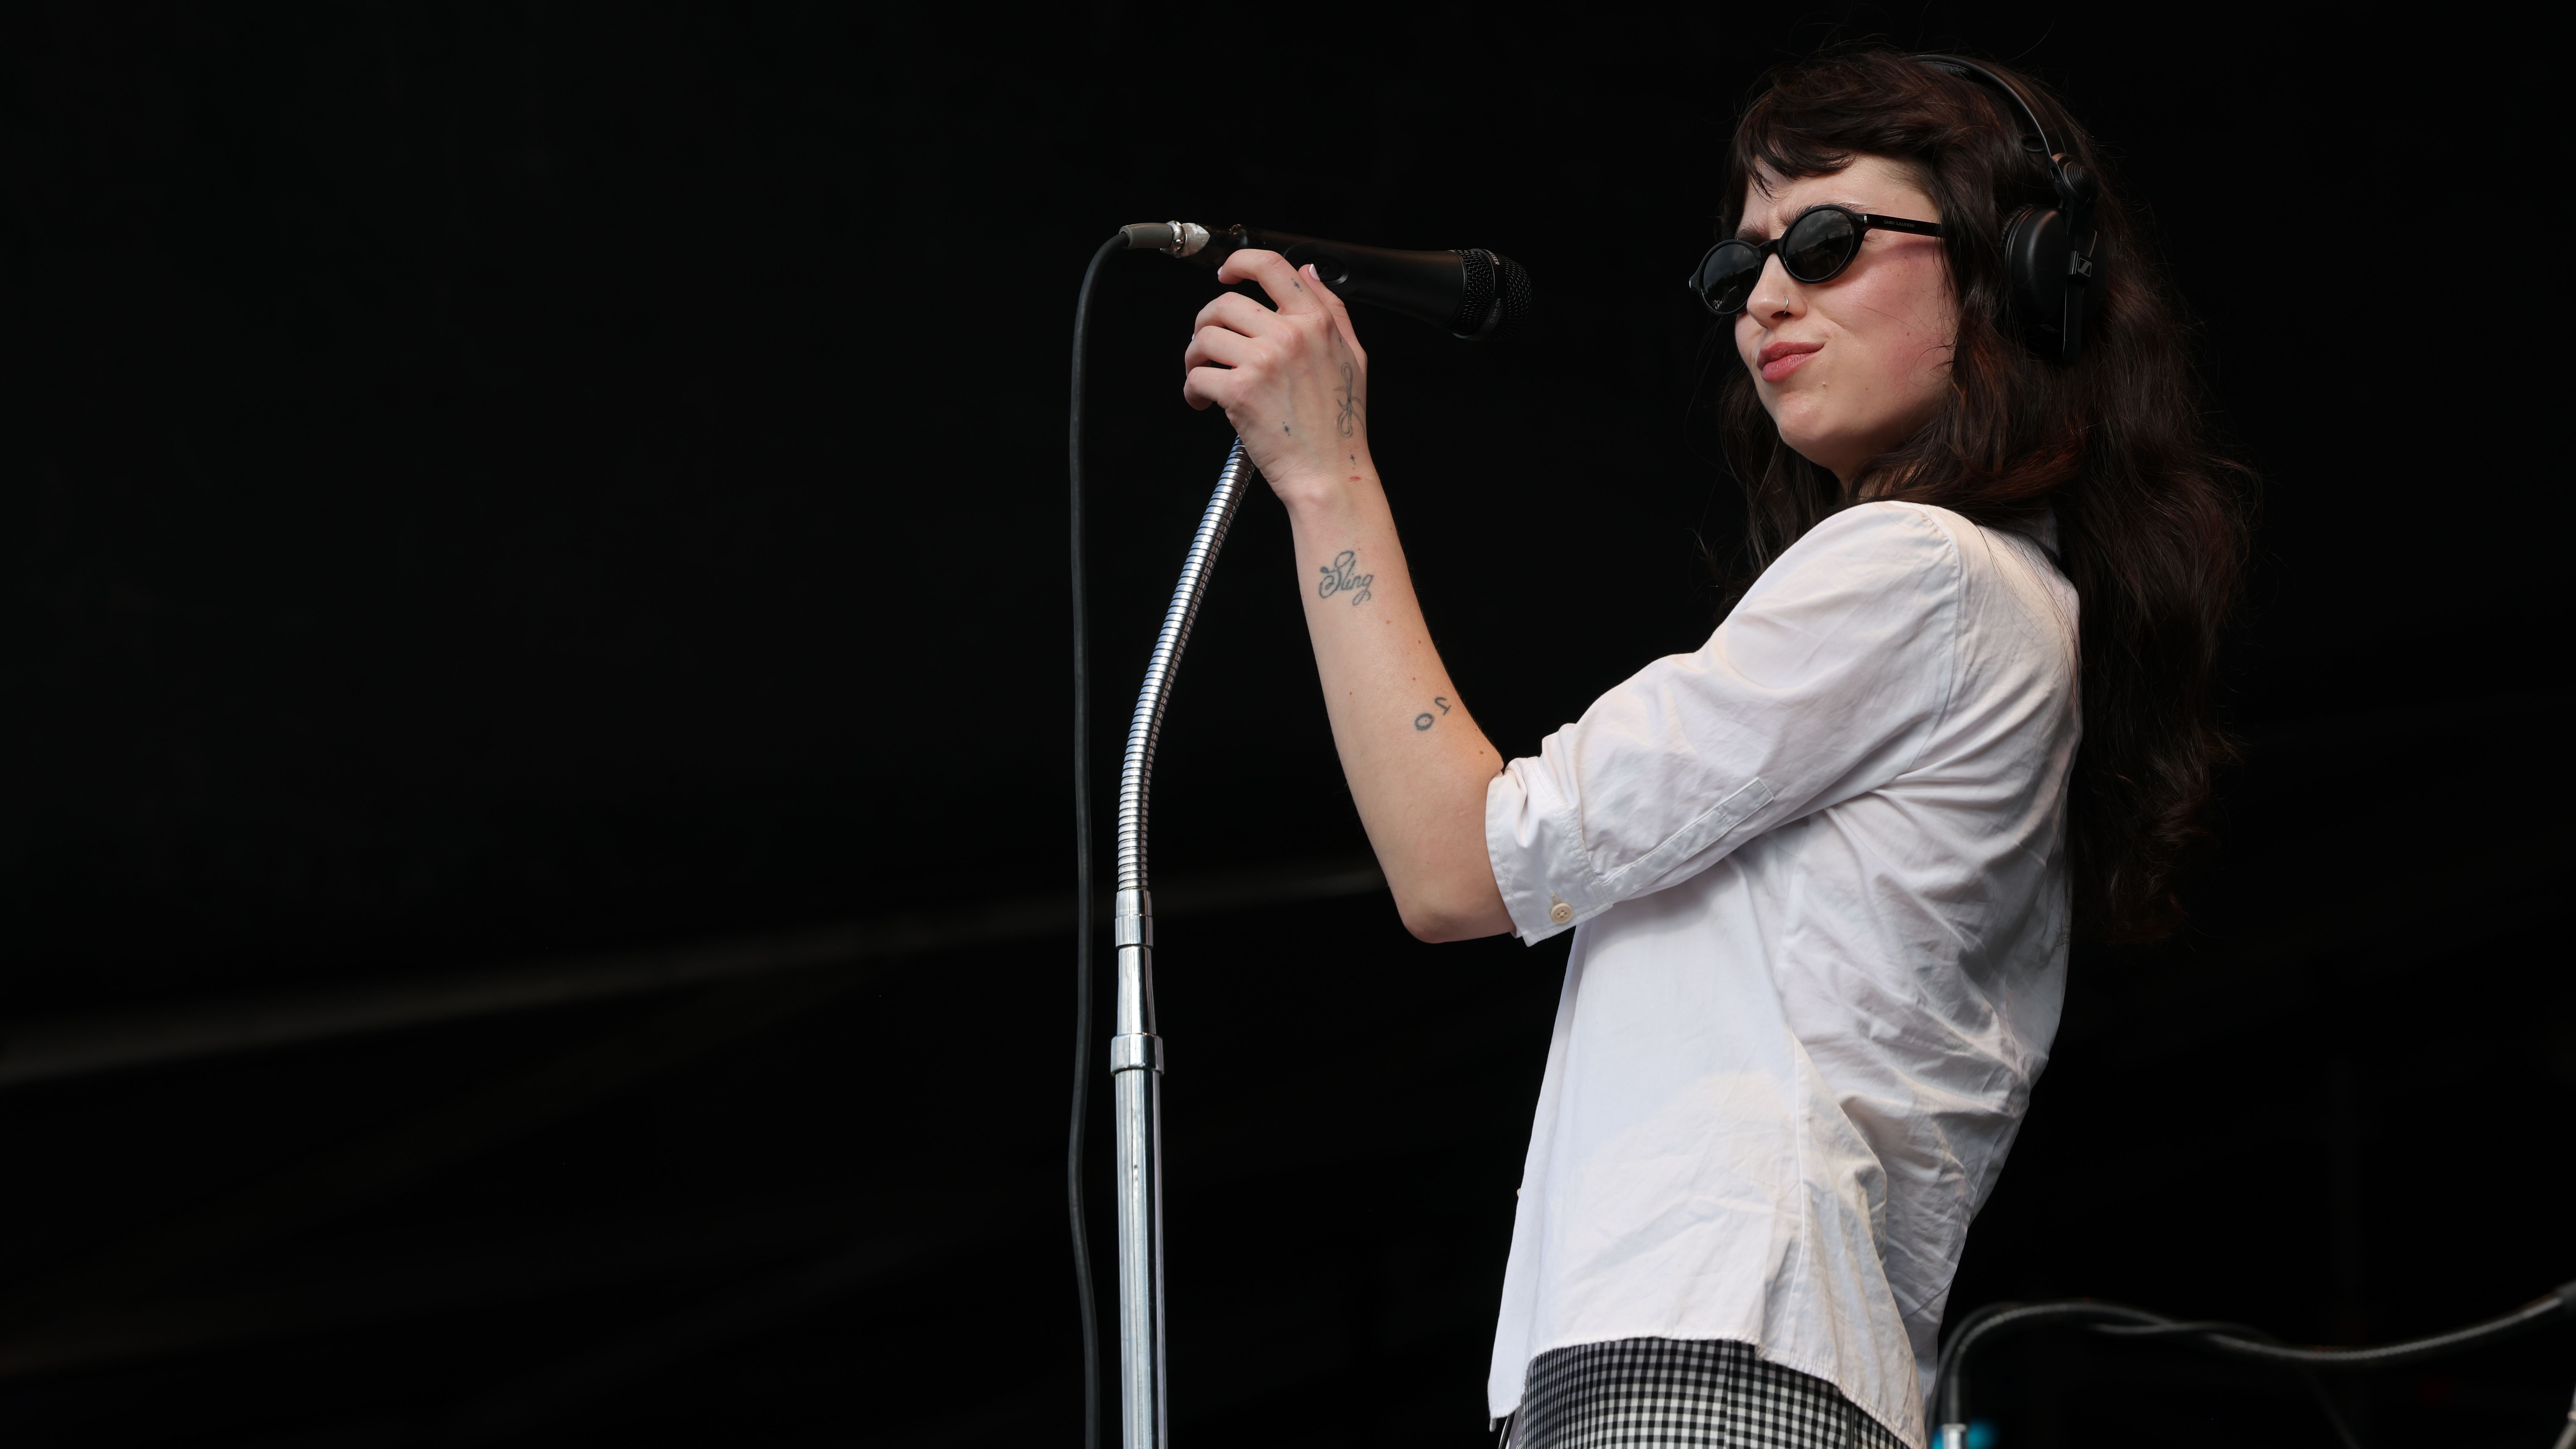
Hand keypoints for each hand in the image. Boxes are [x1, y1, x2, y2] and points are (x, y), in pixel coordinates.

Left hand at [1182, 249, 1371, 501]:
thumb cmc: (1339, 425)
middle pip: (1225, 303)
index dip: (1239, 262)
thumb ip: (1332, 308)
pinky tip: (1203, 401)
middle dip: (1206, 323)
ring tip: (1204, 376)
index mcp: (1316, 322)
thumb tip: (1308, 271)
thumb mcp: (1352, 355)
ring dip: (1194, 357)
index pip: (1271, 266)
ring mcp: (1263, 362)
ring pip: (1205, 337)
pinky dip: (1192, 390)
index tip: (1226, 273)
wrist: (1330, 475)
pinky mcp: (1240, 391)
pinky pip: (1197, 376)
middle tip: (1208, 346)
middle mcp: (1289, 335)